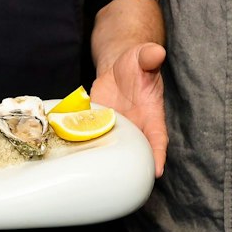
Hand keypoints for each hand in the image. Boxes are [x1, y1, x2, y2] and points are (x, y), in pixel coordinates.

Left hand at [91, 41, 166, 176]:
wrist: (119, 66)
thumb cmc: (137, 63)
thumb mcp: (144, 57)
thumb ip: (150, 57)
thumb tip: (157, 51)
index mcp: (152, 115)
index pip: (158, 138)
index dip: (158, 154)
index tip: (157, 171)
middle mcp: (135, 126)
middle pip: (135, 151)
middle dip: (131, 166)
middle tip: (123, 180)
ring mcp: (115, 128)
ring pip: (111, 148)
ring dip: (104, 159)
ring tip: (95, 173)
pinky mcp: (97, 126)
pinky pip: (92, 138)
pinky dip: (84, 145)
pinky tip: (73, 153)